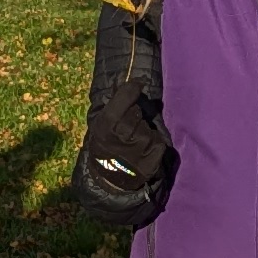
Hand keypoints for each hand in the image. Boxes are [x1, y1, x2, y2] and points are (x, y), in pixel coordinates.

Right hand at [79, 82, 171, 204]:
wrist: (111, 181)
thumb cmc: (104, 147)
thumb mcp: (100, 125)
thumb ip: (113, 103)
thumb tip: (123, 77)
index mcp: (107, 122)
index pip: (126, 94)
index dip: (133, 86)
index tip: (138, 82)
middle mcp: (126, 131)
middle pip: (137, 111)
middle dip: (133, 116)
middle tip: (125, 130)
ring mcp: (143, 142)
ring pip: (148, 125)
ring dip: (143, 131)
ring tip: (132, 145)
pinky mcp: (156, 153)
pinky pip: (157, 138)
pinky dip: (152, 143)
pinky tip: (141, 152)